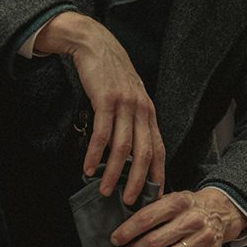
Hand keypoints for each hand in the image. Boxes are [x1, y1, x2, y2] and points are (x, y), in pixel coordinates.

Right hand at [35, 12, 165, 204]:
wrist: (95, 44)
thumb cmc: (111, 74)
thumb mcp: (130, 96)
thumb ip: (133, 121)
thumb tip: (130, 152)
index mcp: (148, 112)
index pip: (159, 149)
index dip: (158, 174)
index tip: (155, 196)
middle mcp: (141, 110)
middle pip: (144, 153)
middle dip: (138, 181)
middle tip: (130, 202)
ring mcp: (125, 105)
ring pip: (123, 148)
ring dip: (114, 173)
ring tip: (105, 190)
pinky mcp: (106, 100)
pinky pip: (101, 134)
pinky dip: (94, 154)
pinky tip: (88, 168)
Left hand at [110, 187, 246, 246]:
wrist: (221, 211)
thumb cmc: (188, 207)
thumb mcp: (173, 197)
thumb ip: (153, 206)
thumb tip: (123, 221)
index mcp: (178, 202)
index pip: (146, 218)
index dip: (127, 231)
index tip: (115, 240)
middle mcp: (192, 220)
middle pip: (155, 241)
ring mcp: (202, 239)